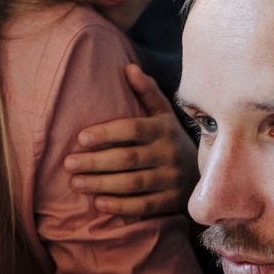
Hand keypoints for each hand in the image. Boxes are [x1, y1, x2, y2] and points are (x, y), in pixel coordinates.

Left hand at [64, 64, 198, 218]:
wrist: (205, 174)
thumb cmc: (171, 139)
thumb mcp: (164, 114)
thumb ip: (147, 92)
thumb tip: (128, 67)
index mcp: (162, 129)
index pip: (132, 129)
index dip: (106, 133)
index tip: (80, 138)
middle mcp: (168, 153)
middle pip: (127, 158)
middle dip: (95, 161)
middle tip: (68, 163)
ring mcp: (170, 179)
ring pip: (133, 183)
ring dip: (101, 183)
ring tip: (75, 183)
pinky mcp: (170, 201)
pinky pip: (144, 205)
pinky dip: (121, 206)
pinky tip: (99, 203)